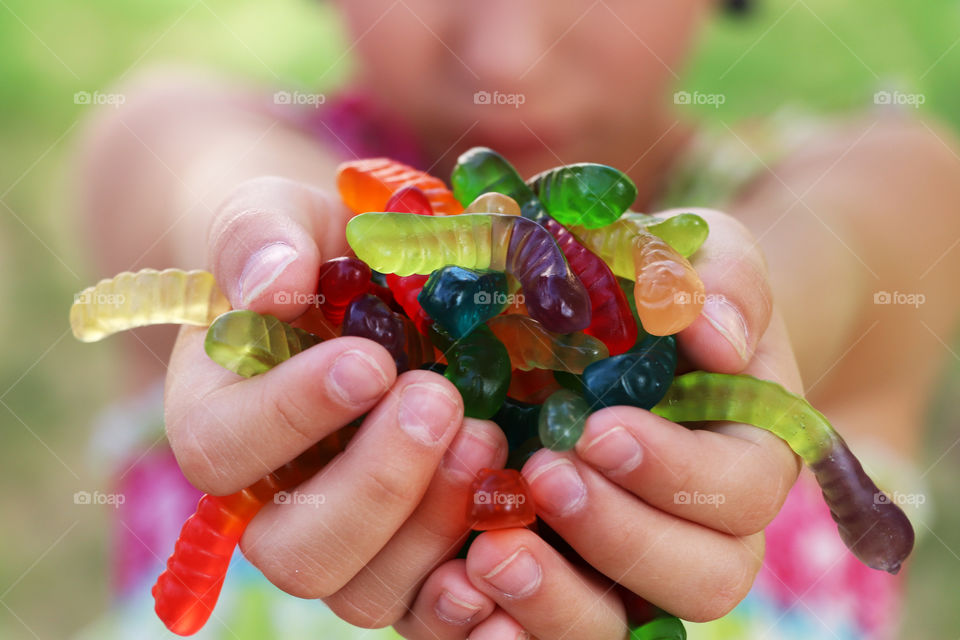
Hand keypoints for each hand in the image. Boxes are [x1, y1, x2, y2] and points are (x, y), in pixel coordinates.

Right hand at [164, 176, 508, 626]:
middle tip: (441, 400)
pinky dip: (471, 592)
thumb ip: (259, 237)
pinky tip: (513, 537)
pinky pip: (429, 606)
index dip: (292, 416)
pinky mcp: (412, 551)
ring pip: (367, 591)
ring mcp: (347, 535)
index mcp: (221, 418)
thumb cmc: (313, 245)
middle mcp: (274, 497)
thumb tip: (271, 286)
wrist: (366, 280)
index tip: (369, 360)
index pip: (222, 449)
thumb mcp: (278, 212)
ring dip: (434, 524)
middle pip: (296, 551)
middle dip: (377, 485)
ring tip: (488, 435)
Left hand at [393, 209, 803, 638]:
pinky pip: (545, 633)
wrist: (606, 324)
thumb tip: (713, 331)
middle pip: (700, 579)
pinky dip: (509, 629)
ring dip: (560, 600)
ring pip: (620, 626)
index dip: (677, 474)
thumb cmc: (657, 291)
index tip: (599, 429)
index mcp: (743, 456)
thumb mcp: (696, 255)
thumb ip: (718, 279)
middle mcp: (700, 530)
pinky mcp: (562, 581)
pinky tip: (460, 588)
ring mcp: (627, 567)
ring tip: (488, 551)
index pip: (740, 493)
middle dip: (621, 536)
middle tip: (544, 475)